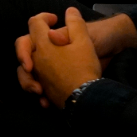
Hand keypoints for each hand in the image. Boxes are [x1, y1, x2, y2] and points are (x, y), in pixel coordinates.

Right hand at [15, 12, 136, 105]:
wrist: (114, 51)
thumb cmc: (98, 40)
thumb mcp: (84, 36)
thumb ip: (68, 33)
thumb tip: (51, 33)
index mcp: (48, 40)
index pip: (26, 41)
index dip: (22, 51)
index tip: (30, 64)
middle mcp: (45, 53)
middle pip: (23, 63)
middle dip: (25, 75)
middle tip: (35, 85)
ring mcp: (49, 68)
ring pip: (29, 78)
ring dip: (30, 85)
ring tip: (40, 93)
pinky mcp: (56, 82)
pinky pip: (41, 90)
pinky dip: (42, 97)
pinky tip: (47, 103)